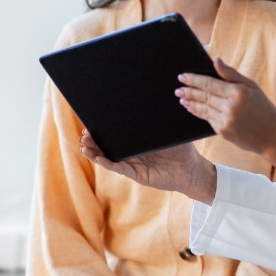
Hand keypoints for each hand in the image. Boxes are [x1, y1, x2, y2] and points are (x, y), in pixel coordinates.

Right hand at [80, 130, 217, 203]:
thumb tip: (153, 100)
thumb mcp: (169, 131)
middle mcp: (134, 154)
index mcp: (139, 143)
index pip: (118, 135)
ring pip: (110, 158)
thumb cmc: (183, 150)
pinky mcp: (138, 175)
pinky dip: (107, 163)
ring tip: (83, 146)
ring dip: (96, 153)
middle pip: (109, 147)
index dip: (104, 131)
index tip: (91, 123)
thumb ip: (159, 120)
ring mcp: (134, 165)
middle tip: (83, 134)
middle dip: (94, 141)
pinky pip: (120, 169)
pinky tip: (97, 158)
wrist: (192, 169)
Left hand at [177, 58, 275, 171]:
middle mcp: (229, 107)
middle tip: (178, 88)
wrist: (272, 135)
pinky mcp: (223, 131)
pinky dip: (199, 113)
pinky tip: (192, 108)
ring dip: (190, 103)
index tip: (182, 76)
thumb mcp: (252, 86)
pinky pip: (207, 119)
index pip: (209, 84)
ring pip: (203, 109)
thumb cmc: (264, 108)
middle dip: (189, 91)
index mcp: (237, 92)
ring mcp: (225, 120)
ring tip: (182, 98)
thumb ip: (231, 74)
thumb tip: (216, 60)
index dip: (194, 80)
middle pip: (203, 96)